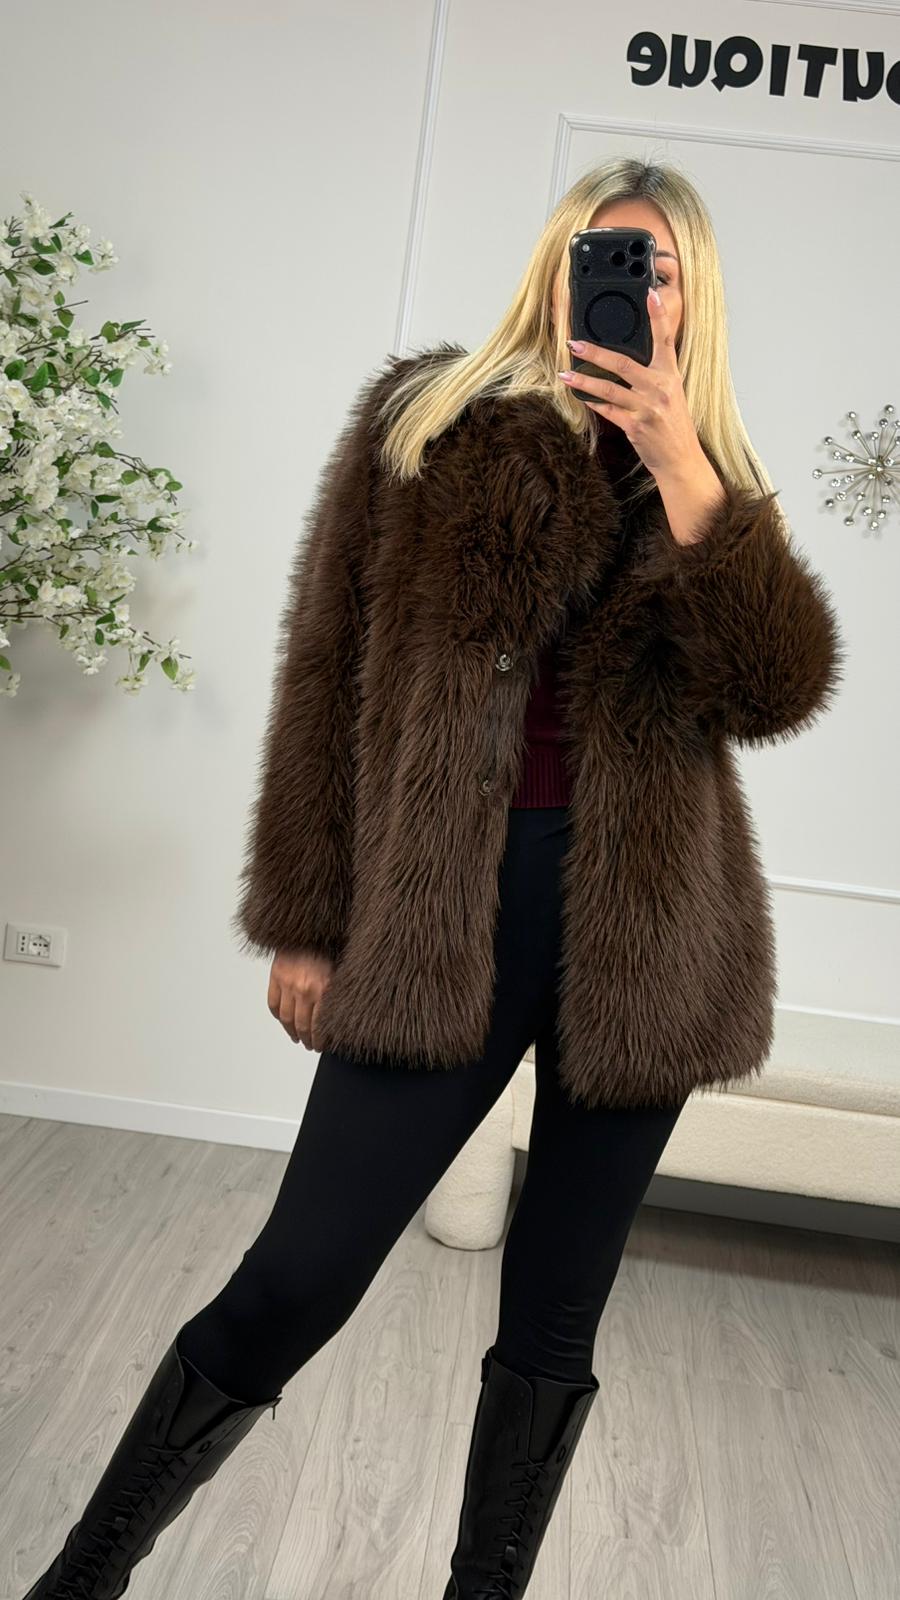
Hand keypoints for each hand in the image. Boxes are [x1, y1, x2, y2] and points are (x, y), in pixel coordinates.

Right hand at [268, 948, 333, 1049]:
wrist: (309, 926)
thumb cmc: (329, 946)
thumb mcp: (340, 972)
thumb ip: (336, 994)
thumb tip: (340, 1017)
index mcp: (322, 989)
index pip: (318, 1026)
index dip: (319, 1040)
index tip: (321, 1045)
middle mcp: (303, 988)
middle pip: (301, 1025)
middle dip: (307, 1039)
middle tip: (310, 1045)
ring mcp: (286, 983)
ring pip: (285, 1018)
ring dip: (291, 1031)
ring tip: (297, 1037)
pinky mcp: (275, 976)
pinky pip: (273, 1004)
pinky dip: (278, 1016)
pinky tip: (284, 1020)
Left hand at [558, 288, 705, 481]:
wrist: (681, 459)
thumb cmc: (674, 426)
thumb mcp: (672, 394)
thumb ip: (654, 376)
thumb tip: (628, 361)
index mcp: (670, 376)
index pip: (665, 340)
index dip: (659, 316)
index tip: (651, 294)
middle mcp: (659, 389)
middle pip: (623, 364)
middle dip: (595, 353)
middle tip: (574, 343)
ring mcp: (646, 408)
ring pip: (608, 389)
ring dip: (583, 381)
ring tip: (565, 373)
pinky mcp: (635, 427)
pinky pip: (607, 411)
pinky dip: (592, 403)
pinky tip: (579, 396)